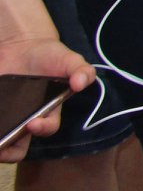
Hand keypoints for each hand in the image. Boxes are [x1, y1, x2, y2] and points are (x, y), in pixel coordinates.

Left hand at [0, 37, 91, 161]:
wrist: (23, 46)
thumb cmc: (50, 55)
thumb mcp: (69, 59)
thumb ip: (81, 70)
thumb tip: (80, 83)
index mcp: (47, 112)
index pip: (46, 129)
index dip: (41, 129)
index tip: (32, 123)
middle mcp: (24, 120)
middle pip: (15, 145)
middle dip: (6, 150)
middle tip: (0, 144)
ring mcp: (4, 117)